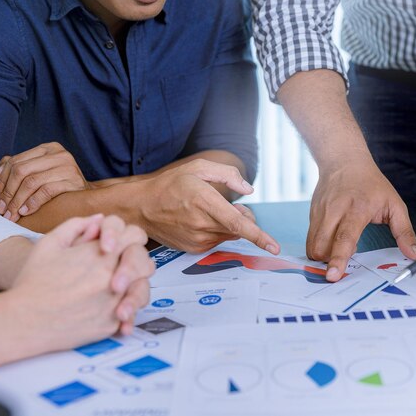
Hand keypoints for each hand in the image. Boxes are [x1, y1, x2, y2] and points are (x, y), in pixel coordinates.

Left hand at [0, 142, 88, 221]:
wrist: (88, 195)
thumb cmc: (61, 184)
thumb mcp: (41, 172)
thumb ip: (21, 167)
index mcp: (49, 148)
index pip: (17, 161)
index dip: (2, 180)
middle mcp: (59, 154)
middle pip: (22, 171)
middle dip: (8, 192)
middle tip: (1, 208)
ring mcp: (68, 167)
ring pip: (31, 182)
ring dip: (17, 200)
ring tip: (11, 213)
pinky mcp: (74, 181)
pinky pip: (46, 191)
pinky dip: (33, 202)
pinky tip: (26, 211)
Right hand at [6, 214, 152, 351]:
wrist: (23, 321)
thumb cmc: (33, 282)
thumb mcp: (50, 243)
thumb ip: (78, 226)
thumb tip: (99, 220)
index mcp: (101, 254)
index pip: (134, 235)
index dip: (127, 238)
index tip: (113, 247)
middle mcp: (112, 277)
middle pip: (145, 263)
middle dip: (135, 264)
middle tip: (120, 269)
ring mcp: (114, 302)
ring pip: (143, 290)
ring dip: (134, 289)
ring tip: (117, 291)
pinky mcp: (111, 325)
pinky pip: (131, 316)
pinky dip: (125, 314)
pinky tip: (114, 313)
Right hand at [135, 159, 279, 254]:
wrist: (141, 207)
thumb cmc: (170, 185)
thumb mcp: (198, 168)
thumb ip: (227, 174)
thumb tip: (248, 190)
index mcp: (204, 202)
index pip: (237, 224)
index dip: (259, 236)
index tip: (274, 247)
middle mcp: (202, 224)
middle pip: (239, 228)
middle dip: (243, 217)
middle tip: (231, 205)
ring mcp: (197, 239)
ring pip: (229, 235)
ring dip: (229, 224)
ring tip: (209, 211)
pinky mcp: (194, 249)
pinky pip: (217, 241)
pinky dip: (217, 231)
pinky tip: (200, 221)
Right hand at [308, 160, 415, 281]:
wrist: (344, 160)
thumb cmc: (371, 184)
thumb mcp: (395, 204)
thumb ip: (404, 232)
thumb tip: (414, 255)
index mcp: (357, 209)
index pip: (344, 238)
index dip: (338, 259)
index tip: (334, 275)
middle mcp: (334, 211)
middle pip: (322, 246)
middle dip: (329, 262)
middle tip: (344, 258)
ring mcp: (320, 213)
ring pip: (312, 245)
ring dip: (323, 256)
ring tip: (339, 247)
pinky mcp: (311, 214)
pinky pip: (310, 239)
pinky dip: (319, 247)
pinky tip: (333, 239)